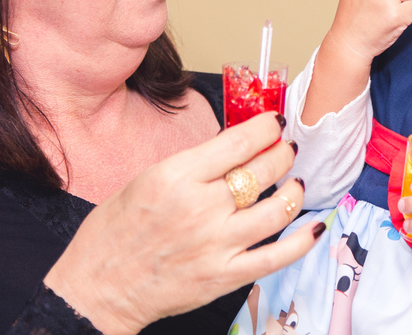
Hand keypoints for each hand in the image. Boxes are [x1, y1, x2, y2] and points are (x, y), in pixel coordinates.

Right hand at [44, 113, 321, 334]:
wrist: (98, 287)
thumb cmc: (115, 232)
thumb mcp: (147, 179)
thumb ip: (192, 165)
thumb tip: (235, 148)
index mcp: (177, 176)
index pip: (238, 142)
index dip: (265, 128)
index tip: (274, 123)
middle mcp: (201, 208)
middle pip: (263, 172)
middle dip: (283, 154)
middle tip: (286, 149)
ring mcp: (216, 244)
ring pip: (277, 209)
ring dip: (295, 191)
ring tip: (296, 183)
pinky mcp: (225, 276)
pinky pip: (277, 257)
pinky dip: (302, 241)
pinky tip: (313, 227)